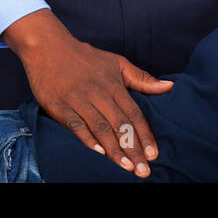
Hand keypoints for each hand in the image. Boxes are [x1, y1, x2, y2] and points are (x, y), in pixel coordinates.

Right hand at [4, 11, 172, 177]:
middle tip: (144, 171)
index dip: (145, 135)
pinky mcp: (60, 106)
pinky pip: (76, 126)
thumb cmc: (85, 57)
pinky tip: (99, 152)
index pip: (134, 114)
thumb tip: (170, 86)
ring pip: (100, 128)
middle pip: (120, 125)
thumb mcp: (116, 63)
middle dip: (133, 150)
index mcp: (113, 85)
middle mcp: (98, 93)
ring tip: (127, 168)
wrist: (47, 46)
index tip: (154, 154)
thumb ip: (142, 78)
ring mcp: (78, 100)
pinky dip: (87, 139)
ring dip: (115, 150)